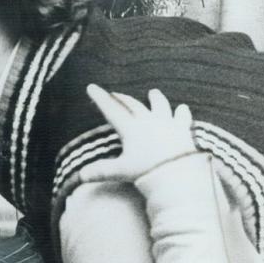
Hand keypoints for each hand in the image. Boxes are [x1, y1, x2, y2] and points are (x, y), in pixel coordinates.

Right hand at [78, 85, 196, 183]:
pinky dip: (182, 112)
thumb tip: (80, 175)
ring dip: (155, 98)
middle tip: (115, 94)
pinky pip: (182, 118)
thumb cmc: (147, 172)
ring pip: (160, 105)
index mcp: (130, 128)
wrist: (177, 174)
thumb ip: (101, 171)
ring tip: (153, 92)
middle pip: (133, 105)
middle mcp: (148, 121)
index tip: (92, 87)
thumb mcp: (121, 172)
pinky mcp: (183, 130)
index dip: (100, 98)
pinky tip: (183, 108)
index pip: (111, 110)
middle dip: (122, 98)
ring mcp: (167, 123)